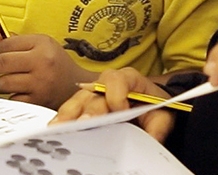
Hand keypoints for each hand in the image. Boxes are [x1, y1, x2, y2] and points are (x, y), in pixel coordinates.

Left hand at [0, 27, 94, 109]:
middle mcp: (42, 61)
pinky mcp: (39, 101)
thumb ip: (14, 41)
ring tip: (4, 83)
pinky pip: (12, 99)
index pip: (6, 44)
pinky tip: (16, 93)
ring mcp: (41, 83)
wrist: (77, 86)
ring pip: (4, 83)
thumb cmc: (55, 64)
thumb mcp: (40, 46)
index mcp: (42, 43)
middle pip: (1, 62)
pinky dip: (10, 97)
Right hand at [53, 67, 176, 141]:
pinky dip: (63, 119)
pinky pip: (70, 109)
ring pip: (77, 100)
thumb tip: (152, 140)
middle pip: (94, 93)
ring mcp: (92, 93)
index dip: (117, 96)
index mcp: (127, 79)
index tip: (120, 111)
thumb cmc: (153, 107)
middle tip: (84, 123)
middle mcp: (106, 83)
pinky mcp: (83, 105)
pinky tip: (56, 128)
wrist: (149, 106)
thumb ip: (157, 127)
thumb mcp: (161, 115)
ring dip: (69, 114)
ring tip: (59, 127)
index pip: (117, 81)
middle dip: (89, 110)